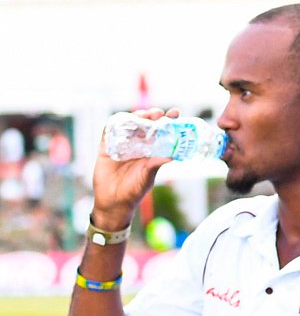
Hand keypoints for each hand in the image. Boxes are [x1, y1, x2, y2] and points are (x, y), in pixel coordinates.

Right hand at [90, 108, 176, 228]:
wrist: (113, 202)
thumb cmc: (134, 191)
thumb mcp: (147, 176)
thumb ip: (156, 164)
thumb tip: (172, 156)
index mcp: (151, 151)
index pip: (162, 132)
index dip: (168, 122)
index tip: (176, 113)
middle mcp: (138, 146)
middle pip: (146, 125)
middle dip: (152, 116)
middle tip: (158, 113)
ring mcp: (122, 145)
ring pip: (129, 125)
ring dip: (135, 117)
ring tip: (143, 115)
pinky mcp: (106, 148)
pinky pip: (108, 133)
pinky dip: (113, 124)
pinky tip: (119, 119)